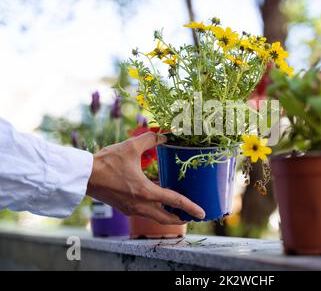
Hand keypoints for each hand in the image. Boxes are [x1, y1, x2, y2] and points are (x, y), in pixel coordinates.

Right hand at [86, 132, 204, 223]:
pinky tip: (157, 197)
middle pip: (166, 218)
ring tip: (178, 208)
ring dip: (167, 214)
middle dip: (181, 219)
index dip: (191, 207)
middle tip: (192, 216)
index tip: (202, 213)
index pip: (175, 201)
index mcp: (146, 192)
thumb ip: (149, 139)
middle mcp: (140, 205)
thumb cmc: (106, 162)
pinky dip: (155, 208)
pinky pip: (145, 211)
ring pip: (155, 217)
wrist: (84, 175)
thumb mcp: (130, 146)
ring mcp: (131, 209)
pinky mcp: (124, 208)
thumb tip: (164, 135)